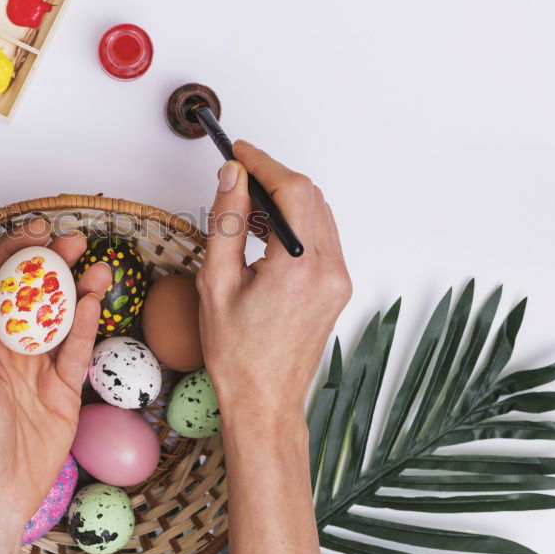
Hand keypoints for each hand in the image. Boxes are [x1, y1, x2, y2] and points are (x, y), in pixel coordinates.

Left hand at [0, 220, 110, 553]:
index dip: (12, 256)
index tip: (33, 233)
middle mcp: (8, 350)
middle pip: (33, 297)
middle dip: (52, 267)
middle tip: (74, 242)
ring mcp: (38, 368)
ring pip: (61, 319)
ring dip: (78, 291)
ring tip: (98, 266)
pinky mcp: (63, 390)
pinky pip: (78, 351)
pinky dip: (88, 326)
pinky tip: (96, 301)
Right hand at [198, 140, 351, 414]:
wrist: (265, 400)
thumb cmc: (236, 354)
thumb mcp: (215, 282)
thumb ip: (226, 222)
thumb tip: (231, 177)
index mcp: (297, 269)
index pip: (291, 190)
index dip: (263, 162)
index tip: (238, 152)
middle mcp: (329, 270)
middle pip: (309, 196)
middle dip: (273, 178)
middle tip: (237, 176)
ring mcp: (339, 280)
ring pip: (318, 214)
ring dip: (285, 199)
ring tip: (246, 207)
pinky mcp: (338, 287)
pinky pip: (321, 237)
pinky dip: (295, 223)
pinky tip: (265, 232)